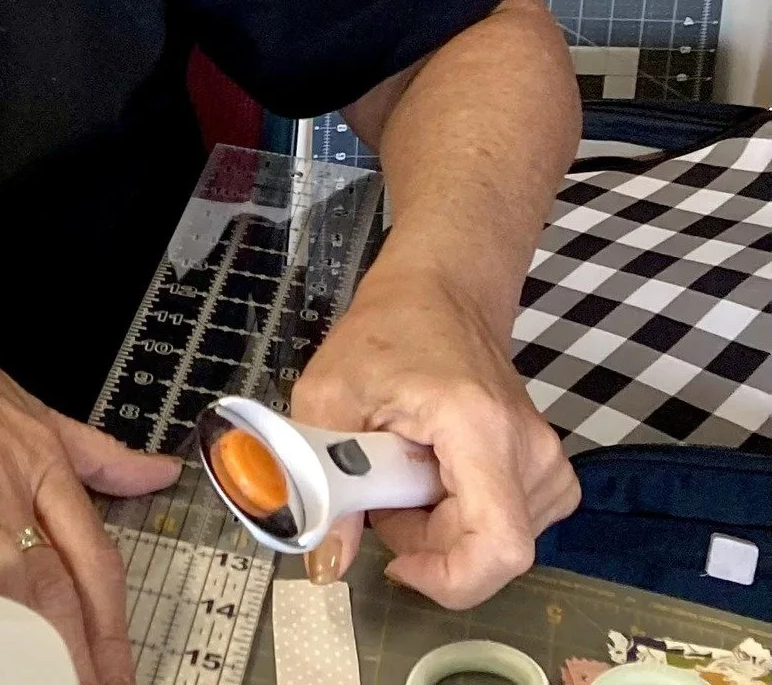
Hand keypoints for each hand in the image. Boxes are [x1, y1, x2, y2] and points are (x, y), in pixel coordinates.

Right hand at [0, 311, 181, 684]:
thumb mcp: (31, 404)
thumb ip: (96, 451)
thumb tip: (156, 472)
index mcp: (43, 462)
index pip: (95, 560)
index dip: (112, 630)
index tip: (118, 674)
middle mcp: (4, 480)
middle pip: (54, 583)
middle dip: (74, 653)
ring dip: (17, 639)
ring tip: (24, 676)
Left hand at [289, 262, 578, 606]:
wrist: (440, 292)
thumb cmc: (382, 333)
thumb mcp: (327, 395)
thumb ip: (321, 478)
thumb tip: (326, 565)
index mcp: (481, 428)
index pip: (499, 545)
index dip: (449, 578)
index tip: (393, 561)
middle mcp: (532, 451)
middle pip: (485, 547)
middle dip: (421, 539)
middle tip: (379, 486)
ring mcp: (549, 462)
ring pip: (494, 542)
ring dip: (438, 528)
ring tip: (402, 468)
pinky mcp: (548, 470)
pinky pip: (505, 525)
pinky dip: (461, 517)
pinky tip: (432, 475)